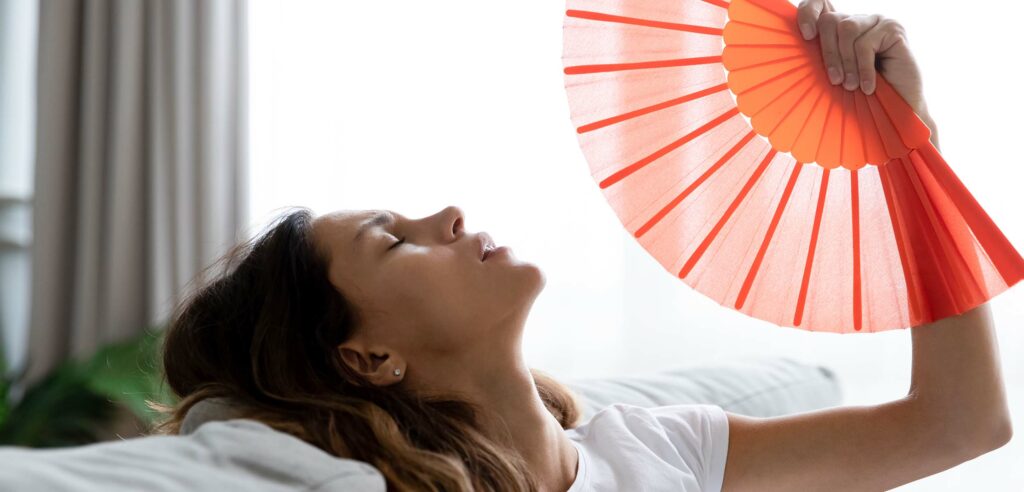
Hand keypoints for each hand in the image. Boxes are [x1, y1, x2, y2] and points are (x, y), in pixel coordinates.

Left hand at [797, 0, 927, 115]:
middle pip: (830, 20)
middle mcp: (858, 20)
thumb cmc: (861, 97)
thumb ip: (820, 59)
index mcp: (841, 29)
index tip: (806, 36)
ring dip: (846, 62)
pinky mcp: (893, 28)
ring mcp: (877, 21)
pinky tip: (867, 87)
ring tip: (851, 86)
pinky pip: (865, 43)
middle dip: (828, 53)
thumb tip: (795, 48)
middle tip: (835, 81)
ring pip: (847, 29)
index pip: (819, 4)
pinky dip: (863, 68)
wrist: (897, 111)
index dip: (808, 12)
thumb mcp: (834, 76)